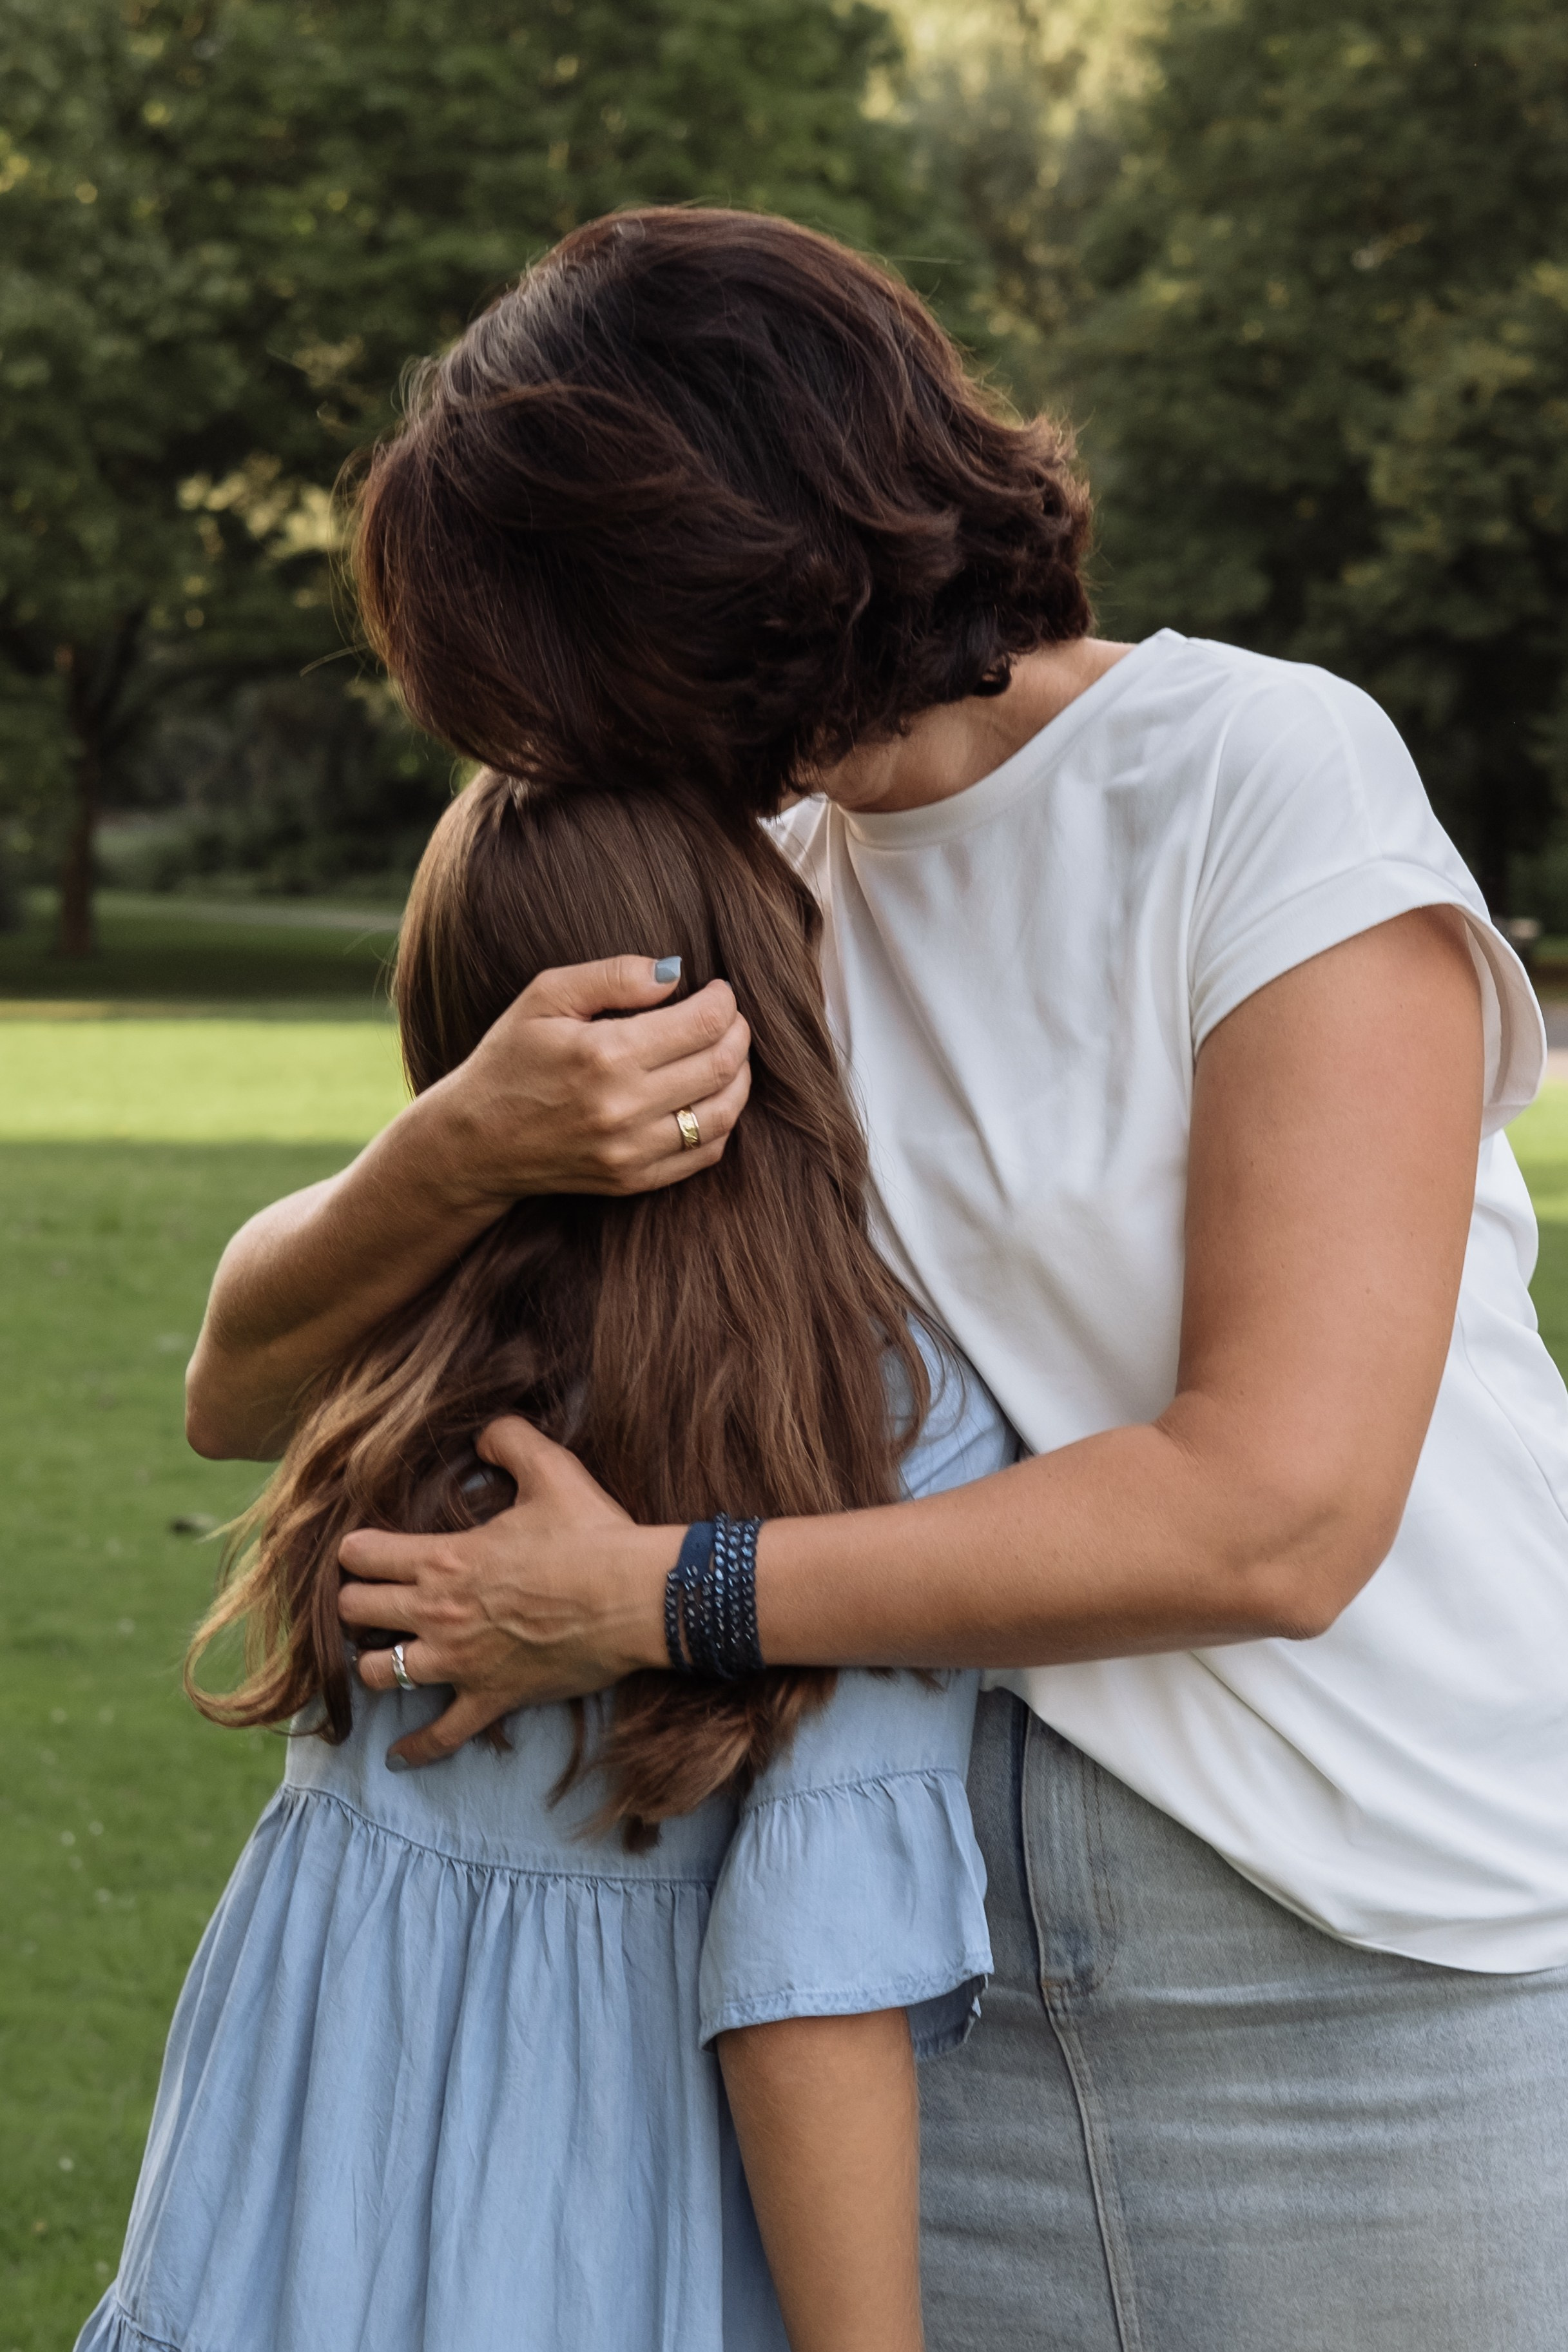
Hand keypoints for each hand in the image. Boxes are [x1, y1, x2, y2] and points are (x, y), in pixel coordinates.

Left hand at [338, 1416, 672, 1768]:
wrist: (634, 1597)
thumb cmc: (591, 1533)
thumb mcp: (550, 1468)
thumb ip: (508, 1440)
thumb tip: (484, 1434)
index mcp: (443, 1559)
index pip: (362, 1555)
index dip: (355, 1550)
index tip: (361, 1550)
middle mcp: (438, 1614)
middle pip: (357, 1613)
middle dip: (354, 1604)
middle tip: (367, 1599)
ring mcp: (461, 1663)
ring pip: (380, 1674)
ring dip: (373, 1664)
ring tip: (380, 1656)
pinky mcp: (491, 1697)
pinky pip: (442, 1734)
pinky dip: (417, 1747)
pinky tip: (399, 1755)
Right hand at [434, 956, 751, 1210]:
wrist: (474, 1142)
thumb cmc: (509, 1059)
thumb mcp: (545, 997)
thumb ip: (613, 975)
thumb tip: (675, 972)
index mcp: (604, 1054)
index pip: (703, 1024)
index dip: (724, 1001)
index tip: (719, 990)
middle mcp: (623, 1107)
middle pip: (721, 1066)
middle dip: (738, 1034)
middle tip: (729, 1018)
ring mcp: (631, 1151)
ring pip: (723, 1113)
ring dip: (739, 1078)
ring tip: (727, 1053)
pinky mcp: (633, 1180)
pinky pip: (704, 1154)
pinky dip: (721, 1121)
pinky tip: (709, 1097)